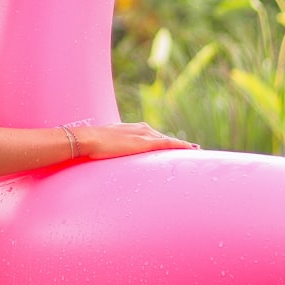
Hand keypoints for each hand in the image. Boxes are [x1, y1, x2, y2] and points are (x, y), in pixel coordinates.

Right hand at [74, 122, 197, 160]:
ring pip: (169, 141)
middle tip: (191, 149)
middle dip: (176, 144)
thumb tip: (108, 155)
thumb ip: (112, 148)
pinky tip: (192, 149)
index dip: (164, 141)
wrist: (89, 139)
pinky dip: (181, 146)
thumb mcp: (105, 145)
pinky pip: (169, 144)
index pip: (153, 135)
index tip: (174, 145)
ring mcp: (145, 135)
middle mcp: (142, 129)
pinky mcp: (146, 143)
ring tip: (195, 151)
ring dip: (182, 146)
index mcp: (132, 129)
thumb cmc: (92, 143)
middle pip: (163, 137)